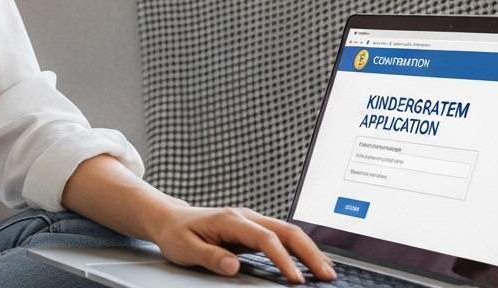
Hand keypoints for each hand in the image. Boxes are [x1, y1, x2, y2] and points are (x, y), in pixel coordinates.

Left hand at [149, 204, 335, 283]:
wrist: (170, 219)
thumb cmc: (177, 233)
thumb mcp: (185, 248)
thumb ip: (209, 257)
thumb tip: (233, 266)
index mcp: (230, 219)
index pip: (264, 238)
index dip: (282, 259)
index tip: (295, 279)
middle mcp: (245, 217)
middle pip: (286, 230)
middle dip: (309, 252)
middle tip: (326, 275)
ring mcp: (252, 222)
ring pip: (289, 232)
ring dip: (310, 250)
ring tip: (327, 272)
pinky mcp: (255, 230)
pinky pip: (283, 237)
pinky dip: (301, 249)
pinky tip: (312, 263)